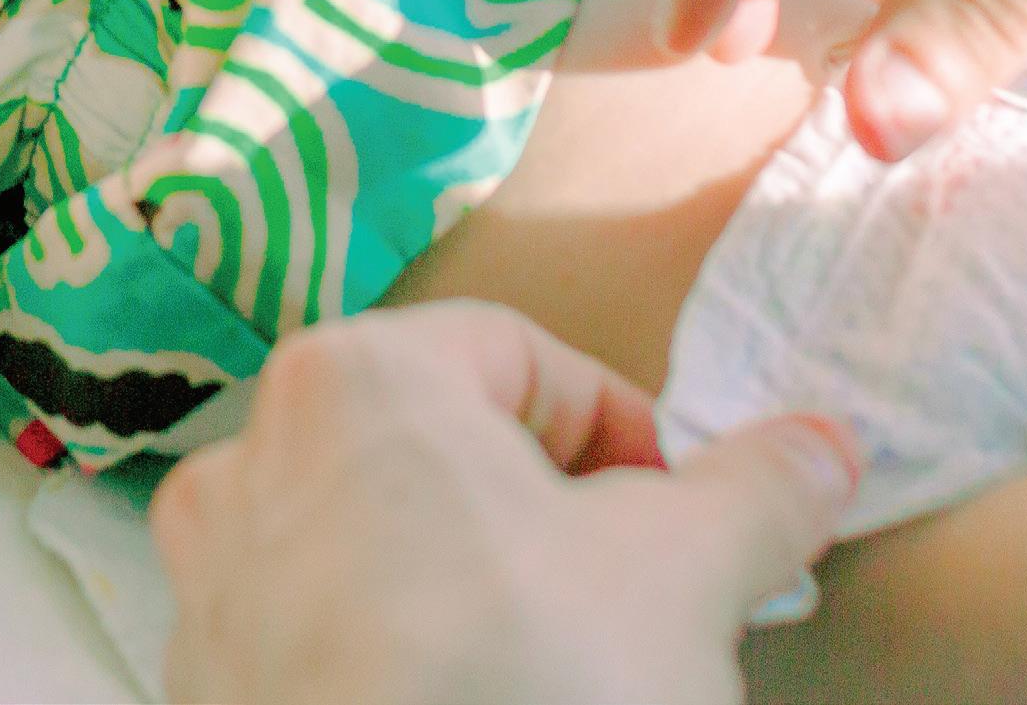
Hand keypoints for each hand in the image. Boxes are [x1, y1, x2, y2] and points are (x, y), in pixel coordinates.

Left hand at [151, 301, 856, 704]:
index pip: (524, 357)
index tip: (676, 515)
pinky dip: (396, 664)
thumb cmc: (524, 689)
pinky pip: (322, 642)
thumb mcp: (684, 575)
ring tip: (555, 673)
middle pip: (445, 451)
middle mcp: (252, 458)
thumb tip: (821, 445)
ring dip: (471, 592)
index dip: (621, 432)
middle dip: (548, 520)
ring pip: (380, 549)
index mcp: (355, 377)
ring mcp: (211, 587)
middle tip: (628, 602)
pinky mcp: (205, 696)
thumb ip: (757, 490)